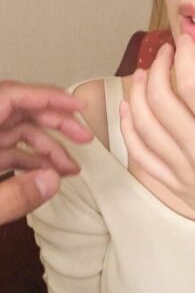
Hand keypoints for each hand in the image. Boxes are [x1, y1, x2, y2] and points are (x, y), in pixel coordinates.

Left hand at [0, 81, 92, 223]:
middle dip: (57, 124)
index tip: (79, 105)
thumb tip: (53, 182)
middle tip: (85, 138)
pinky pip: (11, 152)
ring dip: (49, 148)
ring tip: (72, 168)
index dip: (48, 97)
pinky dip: (33, 161)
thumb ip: (11, 196)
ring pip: (18, 134)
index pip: (11, 96)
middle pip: (21, 113)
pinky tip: (51, 175)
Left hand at [120, 33, 194, 255]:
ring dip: (138, 93)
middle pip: (162, 101)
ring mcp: (180, 171)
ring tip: (143, 72)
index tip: (185, 41)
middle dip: (158, 68)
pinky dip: (128, 128)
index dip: (185, 57)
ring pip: (144, 125)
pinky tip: (128, 109)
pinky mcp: (172, 184)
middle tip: (164, 51)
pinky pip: (140, 155)